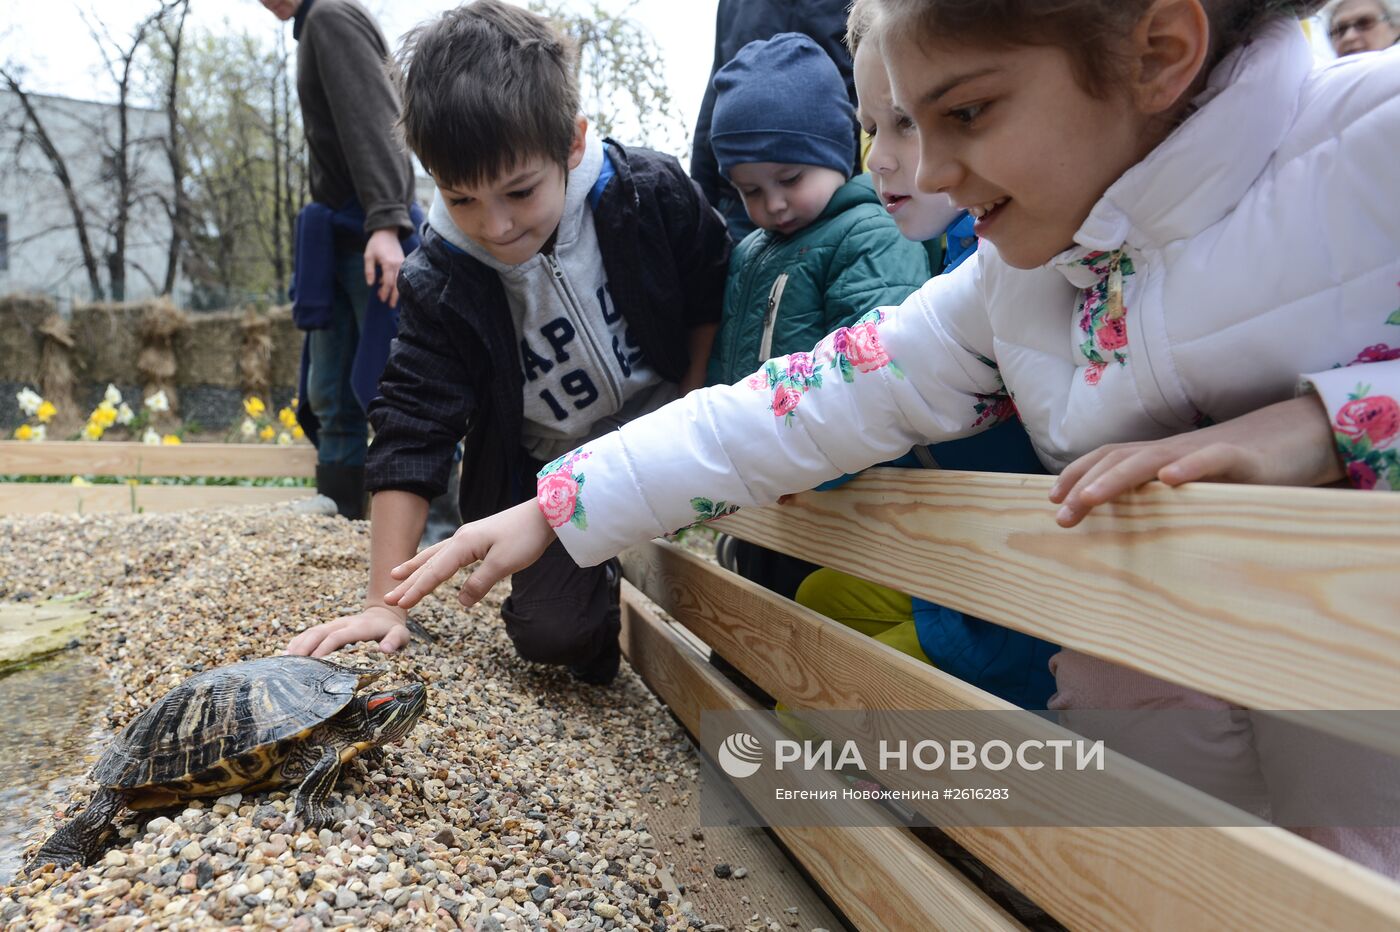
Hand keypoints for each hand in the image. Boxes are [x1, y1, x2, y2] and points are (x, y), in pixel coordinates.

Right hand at [285, 605, 410, 657]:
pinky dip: (298, 642)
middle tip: (291, 665)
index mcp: (358, 627)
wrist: (384, 614)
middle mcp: (343, 623)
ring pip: (311, 632)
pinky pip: (310, 633)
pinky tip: (286, 655)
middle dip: (304, 648)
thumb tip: (385, 650)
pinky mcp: (329, 627)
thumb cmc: (392, 630)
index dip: (324, 647)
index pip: (337, 636)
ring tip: (284, 662)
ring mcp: (334, 624)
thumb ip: (395, 640)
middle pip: (319, 633)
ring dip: (298, 645)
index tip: (313, 661)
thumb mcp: (401, 634)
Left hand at [364, 228, 404, 307]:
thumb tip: (371, 285)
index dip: (385, 292)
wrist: (387, 232)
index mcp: (389, 264)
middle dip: (394, 296)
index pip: (389, 283)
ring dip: (397, 291)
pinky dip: (397, 283)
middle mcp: (398, 265)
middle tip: (390, 306)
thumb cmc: (376, 244)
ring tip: (392, 301)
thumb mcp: (368, 256)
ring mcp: (403, 264)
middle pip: (398, 285)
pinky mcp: (404, 263)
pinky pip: (402, 276)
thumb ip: (369, 271)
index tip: (381, 299)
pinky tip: (389, 286)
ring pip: (402, 281)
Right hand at [384, 500, 556, 610]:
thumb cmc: (526, 537)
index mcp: (464, 545)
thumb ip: (480, 583)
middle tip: (389, 596)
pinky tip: (432, 565)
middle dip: (409, 581)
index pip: (435, 572)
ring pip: (435, 556)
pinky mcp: (477, 539)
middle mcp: (461, 539)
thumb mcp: (504, 564)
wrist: (545, 514)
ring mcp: (468, 537)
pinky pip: (447, 553)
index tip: (401, 605)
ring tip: (397, 575)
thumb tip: (462, 602)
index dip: (418, 590)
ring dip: (416, 568)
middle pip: (429, 563)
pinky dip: (434, 561)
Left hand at [1049, 394, 1342, 527]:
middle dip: (1085, 485)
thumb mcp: (1192, 487)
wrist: (1296, 439)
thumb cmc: (1237, 470)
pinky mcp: (1240, 458)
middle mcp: (1173, 450)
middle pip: (1119, 460)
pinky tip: (1168, 480)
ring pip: (1152, 458)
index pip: (1108, 459)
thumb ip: (1161, 500)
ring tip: (1090, 498)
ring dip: (1116, 478)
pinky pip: (1210, 460)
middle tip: (1061, 515)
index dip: (1077, 475)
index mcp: (1159, 457)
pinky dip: (1187, 467)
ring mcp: (1203, 451)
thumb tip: (1126, 528)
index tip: (1051, 500)